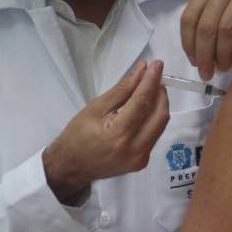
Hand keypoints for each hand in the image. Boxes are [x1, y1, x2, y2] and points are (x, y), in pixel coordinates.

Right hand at [43, 60, 169, 204]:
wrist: (72, 167)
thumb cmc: (77, 135)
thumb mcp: (96, 108)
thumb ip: (122, 89)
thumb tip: (142, 71)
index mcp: (119, 134)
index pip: (142, 102)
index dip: (151, 81)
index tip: (157, 64)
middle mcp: (135, 149)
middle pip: (159, 115)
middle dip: (160, 92)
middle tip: (154, 76)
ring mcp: (140, 158)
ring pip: (160, 125)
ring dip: (159, 104)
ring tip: (150, 89)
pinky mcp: (142, 162)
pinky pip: (154, 134)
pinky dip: (152, 118)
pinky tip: (145, 108)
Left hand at [181, 0, 231, 79]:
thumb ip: (215, 6)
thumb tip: (201, 42)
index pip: (189, 17)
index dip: (188, 43)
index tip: (194, 61)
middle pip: (206, 27)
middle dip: (204, 55)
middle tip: (206, 73)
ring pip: (225, 31)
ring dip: (222, 56)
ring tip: (223, 69)